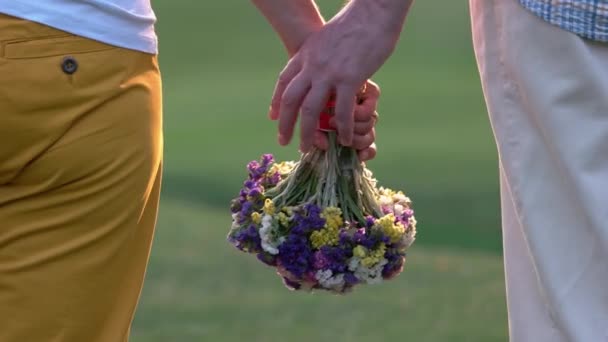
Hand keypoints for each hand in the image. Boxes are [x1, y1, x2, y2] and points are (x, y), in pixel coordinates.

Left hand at [268, 0, 409, 151]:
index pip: (284, 82)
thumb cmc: (356, 22)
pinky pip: (342, 112)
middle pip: (291, 100)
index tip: (274, 117)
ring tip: (308, 149)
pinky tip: (344, 140)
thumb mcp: (326, 37)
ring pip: (310, 110)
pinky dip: (342, 129)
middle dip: (285, 124)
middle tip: (283, 141)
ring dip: (307, 133)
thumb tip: (318, 62)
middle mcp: (312, 65)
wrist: (373, 11)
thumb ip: (318, 53)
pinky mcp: (350, 79)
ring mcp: (329, 73)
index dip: (277, 102)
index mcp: (305, 54)